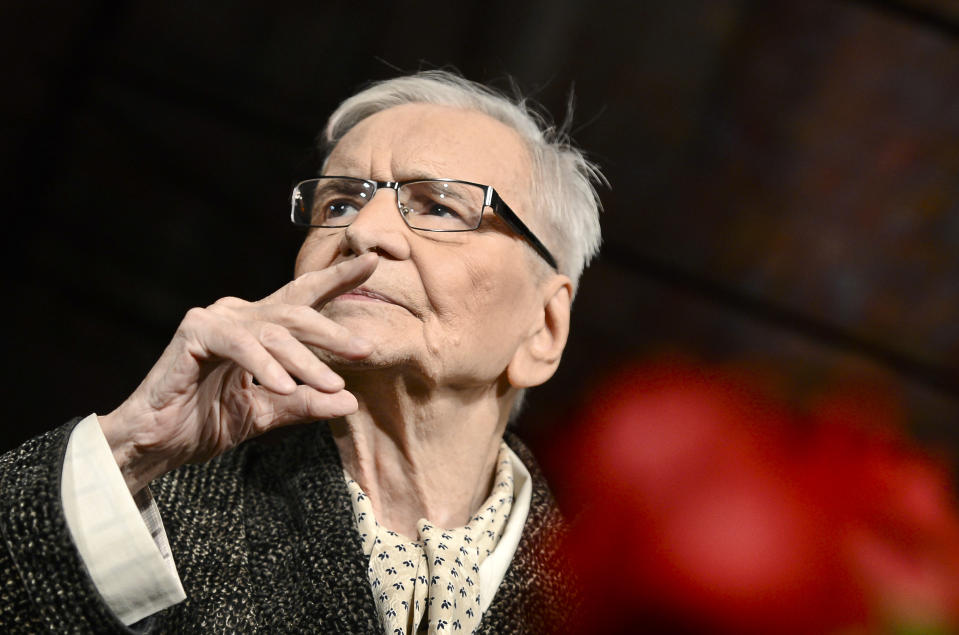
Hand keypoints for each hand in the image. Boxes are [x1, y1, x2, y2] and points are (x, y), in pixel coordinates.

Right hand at [98, 253, 378, 492]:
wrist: (154, 445)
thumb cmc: (203, 423)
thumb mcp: (267, 413)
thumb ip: (305, 404)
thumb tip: (350, 402)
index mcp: (255, 327)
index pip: (303, 298)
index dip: (337, 278)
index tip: (374, 262)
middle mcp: (237, 314)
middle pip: (296, 313)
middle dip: (333, 332)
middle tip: (366, 349)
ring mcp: (214, 319)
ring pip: (273, 331)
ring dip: (306, 360)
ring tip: (332, 384)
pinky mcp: (194, 333)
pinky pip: (240, 345)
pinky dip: (264, 366)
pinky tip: (284, 387)